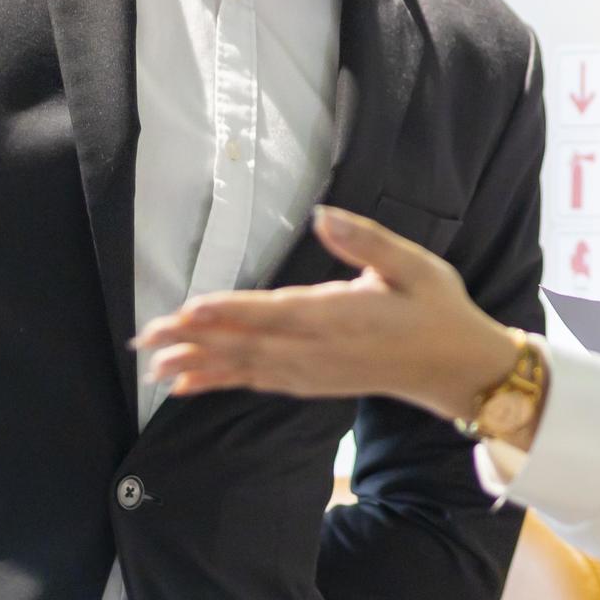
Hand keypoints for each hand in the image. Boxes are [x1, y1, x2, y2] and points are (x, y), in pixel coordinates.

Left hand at [137, 207, 517, 424]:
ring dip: (196, 363)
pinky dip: (219, 381)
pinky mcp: (309, 384)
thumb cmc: (435, 310)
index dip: (228, 312)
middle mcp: (318, 350)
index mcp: (340, 316)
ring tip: (152, 363)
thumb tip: (323, 214)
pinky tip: (187, 383)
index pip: (274, 313)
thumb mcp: (415, 266)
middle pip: (245, 344)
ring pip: (244, 367)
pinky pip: (256, 382)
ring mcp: (311, 372)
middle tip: (145, 337)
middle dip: (193, 340)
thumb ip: (367, 241)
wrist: (454, 369)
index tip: (188, 310)